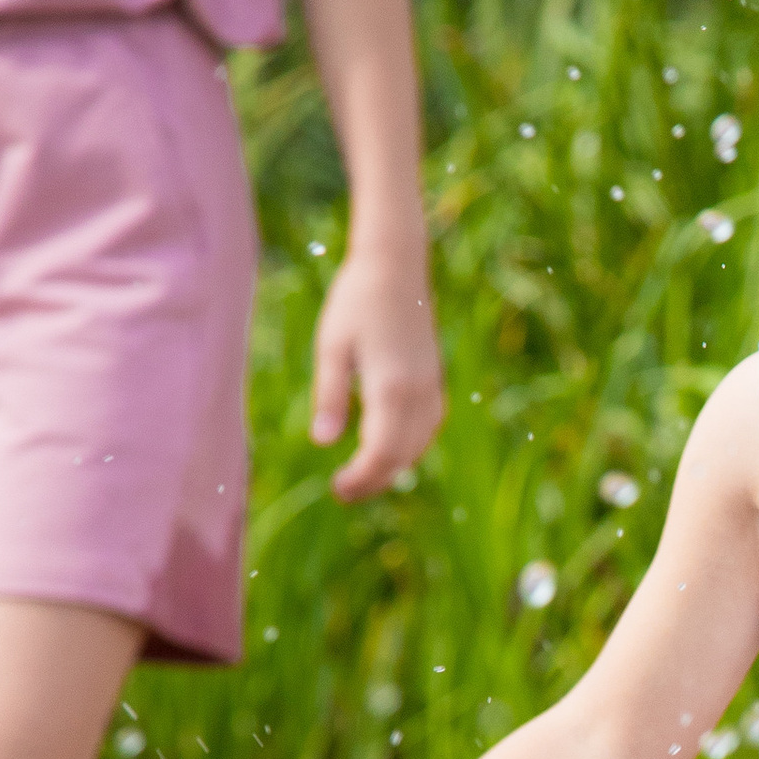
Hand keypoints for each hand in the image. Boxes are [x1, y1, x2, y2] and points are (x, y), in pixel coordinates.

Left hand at [311, 247, 443, 500]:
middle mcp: (418, 392)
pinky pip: (429, 428)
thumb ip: (330, 396)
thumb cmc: (355, 302)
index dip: (361, 478)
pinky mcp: (435, 379)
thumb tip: (323, 443)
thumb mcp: (332, 348)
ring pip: (419, 445)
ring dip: (393, 466)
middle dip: (374, 480)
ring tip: (362, 476)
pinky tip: (390, 449)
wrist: (395, 267)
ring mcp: (431, 386)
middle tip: (342, 492)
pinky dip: (410, 447)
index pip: (381, 452)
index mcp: (391, 387)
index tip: (337, 489)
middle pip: (402, 456)